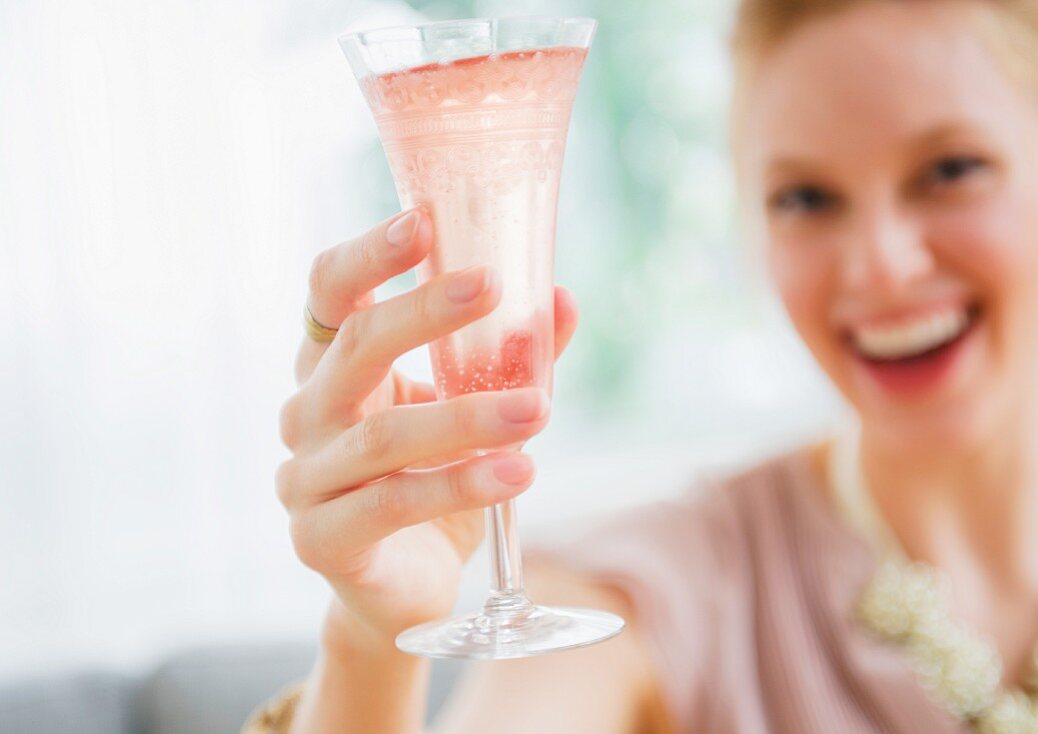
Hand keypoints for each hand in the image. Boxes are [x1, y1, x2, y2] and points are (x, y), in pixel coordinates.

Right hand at [276, 207, 578, 648]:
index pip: (331, 293)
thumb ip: (508, 360)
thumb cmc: (431, 480)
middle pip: (355, 346)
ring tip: (538, 409)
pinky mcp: (320, 539)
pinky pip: (392, 503)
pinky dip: (460, 485)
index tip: (426, 222)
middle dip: (424, 312)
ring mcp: (305, 478)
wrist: (404, 587)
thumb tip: (561, 299)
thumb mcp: (470, 411)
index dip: (370, 255)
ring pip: (385, 434)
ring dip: (467, 415)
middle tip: (492, 286)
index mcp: (333, 367)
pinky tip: (517, 473)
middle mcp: (307, 412)